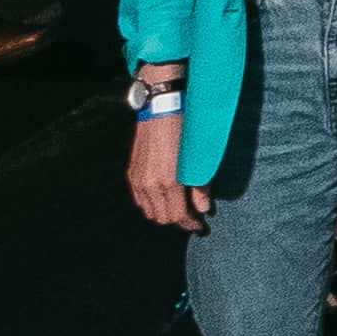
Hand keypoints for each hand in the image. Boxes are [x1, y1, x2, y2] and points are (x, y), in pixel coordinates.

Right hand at [129, 110, 207, 231]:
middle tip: (192, 217)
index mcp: (168, 183)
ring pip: (149, 211)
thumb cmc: (187, 131)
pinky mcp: (132, 172)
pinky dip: (152, 204)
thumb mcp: (201, 159)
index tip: (201, 227)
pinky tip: (165, 198)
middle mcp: (149, 185)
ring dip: (164, 213)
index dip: (190, 224)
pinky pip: (140, 199)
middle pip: (162, 217)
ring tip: (180, 208)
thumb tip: (203, 208)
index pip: (177, 216)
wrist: (162, 108)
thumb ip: (201, 186)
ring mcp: (138, 179)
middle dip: (178, 220)